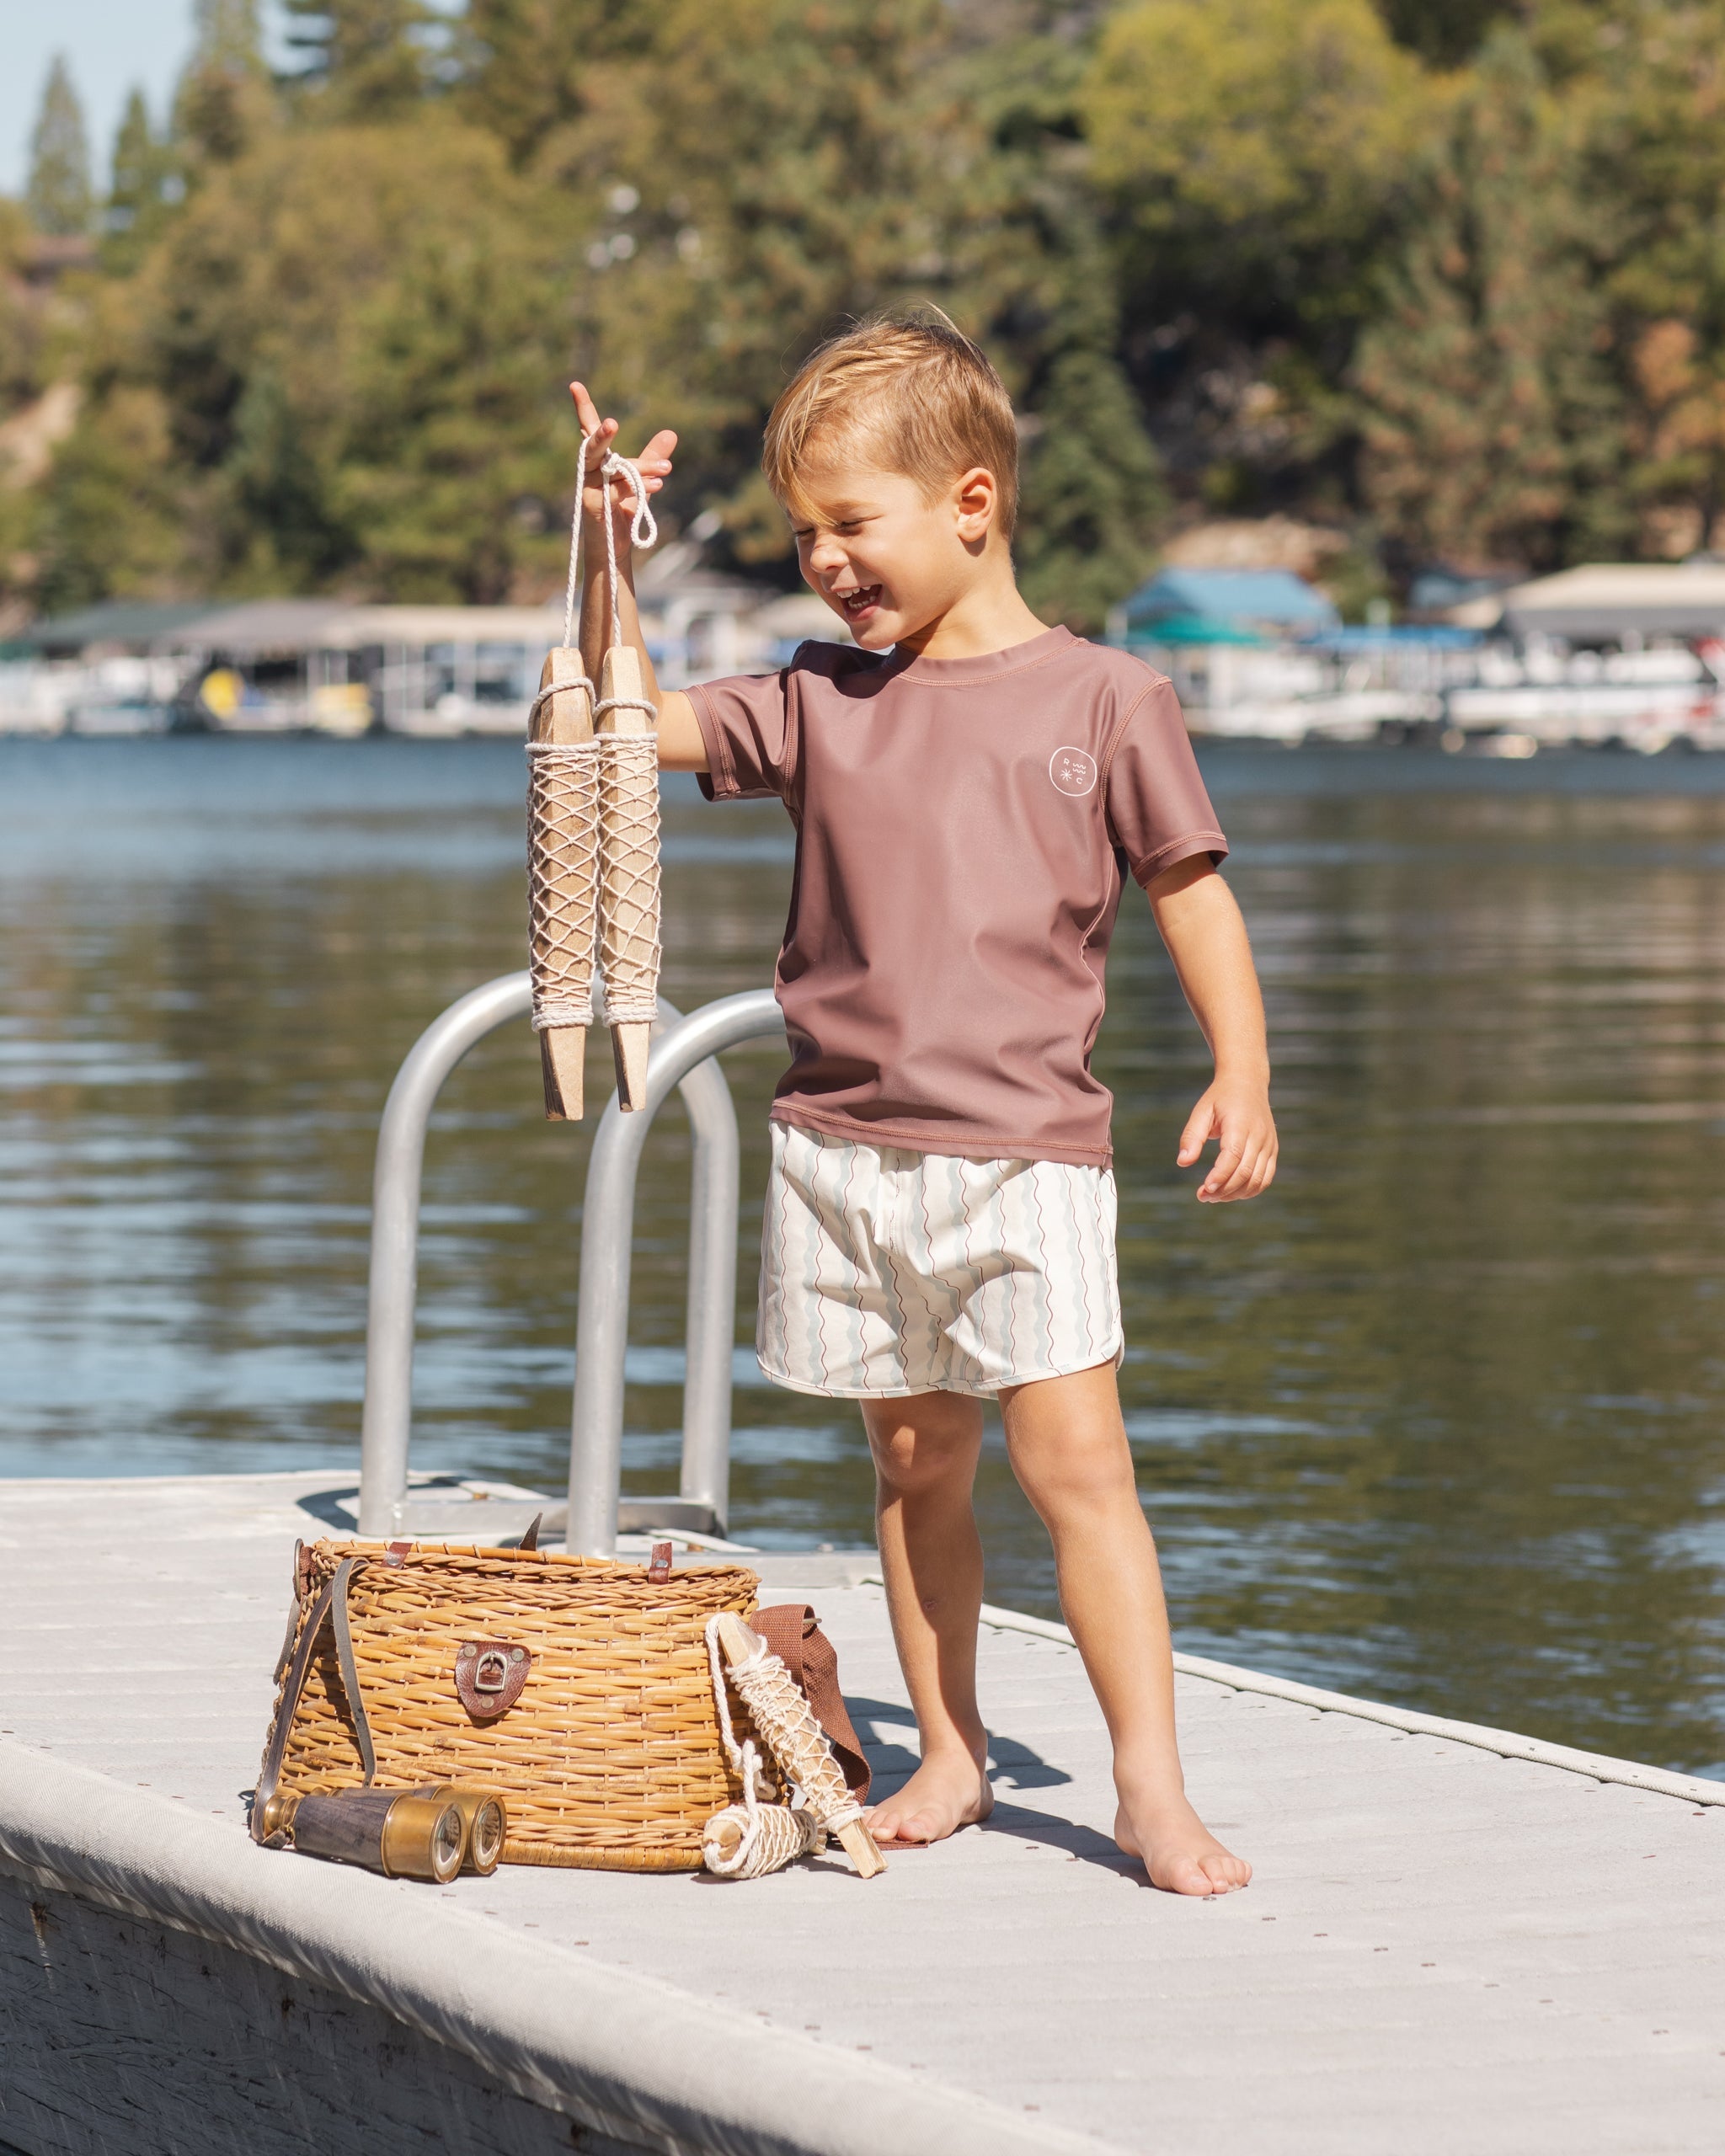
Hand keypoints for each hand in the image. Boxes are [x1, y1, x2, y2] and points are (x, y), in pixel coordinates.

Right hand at [568, 380, 675, 536]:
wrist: (615, 549)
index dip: (582, 407)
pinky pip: (616, 489)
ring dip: (641, 467)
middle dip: (601, 434)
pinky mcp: (592, 505)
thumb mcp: (642, 480)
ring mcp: (588, 488)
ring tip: (667, 468)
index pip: (589, 430)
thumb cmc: (623, 513)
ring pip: (613, 468)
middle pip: (593, 446)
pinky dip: (639, 486)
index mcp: (599, 460)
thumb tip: (670, 432)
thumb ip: (651, 457)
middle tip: (614, 424)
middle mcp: (589, 470)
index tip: (574, 384)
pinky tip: (658, 487)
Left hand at [1177, 1079, 1276, 1202]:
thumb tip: (1182, 1162)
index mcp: (1240, 1124)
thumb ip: (1192, 1136)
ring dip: (1236, 1194)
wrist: (1247, 1082)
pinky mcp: (1273, 1150)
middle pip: (1245, 1172)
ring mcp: (1269, 1144)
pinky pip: (1266, 1178)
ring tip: (1214, 1196)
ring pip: (1257, 1180)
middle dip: (1223, 1190)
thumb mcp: (1201, 1111)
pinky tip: (1231, 1192)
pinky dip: (1250, 1190)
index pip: (1233, 1157)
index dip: (1219, 1176)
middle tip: (1203, 1196)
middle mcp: (1259, 1135)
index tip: (1203, 1189)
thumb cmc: (1220, 1098)